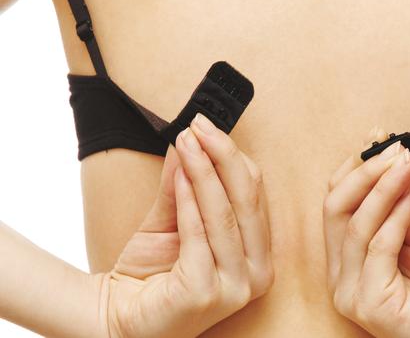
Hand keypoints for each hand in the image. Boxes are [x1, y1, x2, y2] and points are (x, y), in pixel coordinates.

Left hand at [103, 114, 272, 337]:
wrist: (118, 318)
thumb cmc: (151, 274)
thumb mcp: (173, 220)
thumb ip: (183, 185)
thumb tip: (188, 140)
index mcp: (259, 255)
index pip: (255, 196)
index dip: (233, 157)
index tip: (207, 127)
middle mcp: (258, 273)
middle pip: (247, 200)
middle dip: (223, 156)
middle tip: (200, 125)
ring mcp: (236, 287)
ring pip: (226, 214)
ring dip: (205, 172)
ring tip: (186, 141)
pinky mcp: (207, 293)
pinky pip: (200, 234)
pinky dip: (190, 200)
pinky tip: (181, 173)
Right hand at [323, 128, 409, 337]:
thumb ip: (400, 199)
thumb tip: (391, 155)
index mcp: (345, 259)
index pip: (334, 204)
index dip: (353, 167)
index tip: (379, 137)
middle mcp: (340, 278)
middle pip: (334, 209)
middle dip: (364, 171)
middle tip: (394, 148)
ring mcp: (351, 295)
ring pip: (354, 224)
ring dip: (382, 187)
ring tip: (407, 162)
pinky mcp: (370, 305)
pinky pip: (378, 246)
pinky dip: (396, 215)